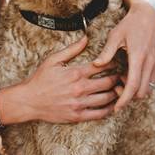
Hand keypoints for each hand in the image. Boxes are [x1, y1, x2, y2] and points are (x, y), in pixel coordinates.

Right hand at [0, 36, 120, 124]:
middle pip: (108, 82)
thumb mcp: (53, 60)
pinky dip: (109, 109)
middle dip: (118, 78)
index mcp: (75, 73)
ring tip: (121, 88)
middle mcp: (80, 88)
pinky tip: (112, 105)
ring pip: (106, 98)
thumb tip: (85, 38)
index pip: (101, 66)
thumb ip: (72, 49)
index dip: (113, 62)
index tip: (119, 61)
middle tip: (125, 75)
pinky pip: (99, 114)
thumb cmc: (40, 79)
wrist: (29, 101)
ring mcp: (79, 103)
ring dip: (116, 93)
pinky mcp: (77, 116)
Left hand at [93, 0, 154, 110]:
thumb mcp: (115, 35)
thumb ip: (107, 52)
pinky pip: (153, 80)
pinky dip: (143, 82)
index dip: (124, 100)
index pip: (133, 86)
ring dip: (136, 89)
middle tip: (116, 88)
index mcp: (139, 57)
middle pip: (142, 91)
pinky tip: (132, 73)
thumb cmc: (130, 24)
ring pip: (149, 87)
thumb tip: (97, 65)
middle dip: (129, 96)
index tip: (116, 108)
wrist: (150, 14)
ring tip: (123, 78)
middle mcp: (151, 62)